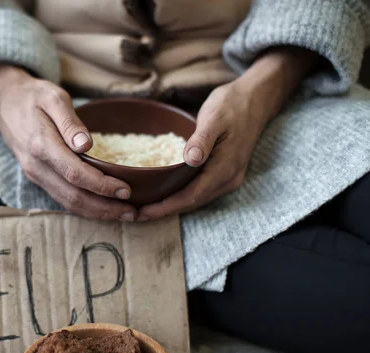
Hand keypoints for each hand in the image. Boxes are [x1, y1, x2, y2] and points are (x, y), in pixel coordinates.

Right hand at [0, 65, 135, 220]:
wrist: (4, 100)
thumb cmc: (33, 96)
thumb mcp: (53, 97)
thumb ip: (69, 122)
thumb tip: (85, 145)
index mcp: (41, 145)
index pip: (75, 173)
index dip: (101, 185)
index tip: (126, 190)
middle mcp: (36, 166)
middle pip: (73, 196)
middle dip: (104, 208)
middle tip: (132, 212)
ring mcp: (35, 174)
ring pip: (67, 203)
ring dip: (96, 213)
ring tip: (123, 215)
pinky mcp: (38, 177)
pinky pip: (62, 198)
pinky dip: (84, 208)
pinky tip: (102, 208)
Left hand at [138, 81, 264, 219]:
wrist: (256, 99)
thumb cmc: (233, 105)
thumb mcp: (215, 117)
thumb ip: (202, 140)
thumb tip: (191, 159)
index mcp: (225, 169)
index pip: (191, 196)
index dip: (166, 207)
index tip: (143, 212)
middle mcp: (228, 179)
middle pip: (192, 203)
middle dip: (164, 211)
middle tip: (135, 215)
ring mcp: (227, 177)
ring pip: (195, 199)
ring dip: (171, 206)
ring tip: (145, 208)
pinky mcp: (223, 173)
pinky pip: (199, 190)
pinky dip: (180, 195)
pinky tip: (164, 193)